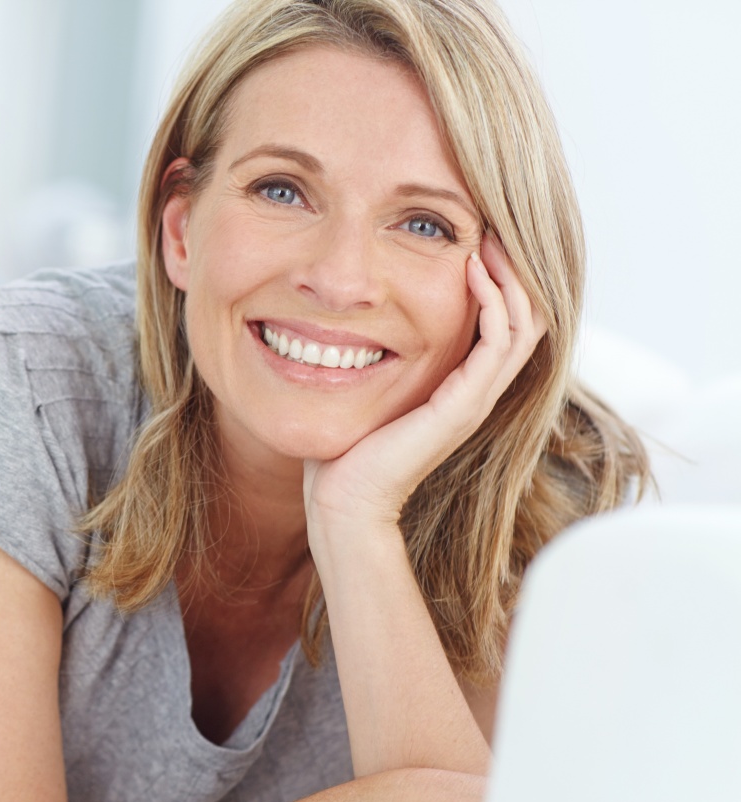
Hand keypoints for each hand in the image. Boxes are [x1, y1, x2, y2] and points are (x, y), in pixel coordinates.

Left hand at [304, 235, 545, 535]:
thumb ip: (380, 359)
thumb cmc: (348, 449)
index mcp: (462, 389)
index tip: (475, 240)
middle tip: (492, 229)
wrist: (345, 499)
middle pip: (528, 319)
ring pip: (525, 325)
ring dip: (511, 277)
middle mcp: (478, 393)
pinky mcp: (463, 406)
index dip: (501, 281)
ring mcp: (475, 400)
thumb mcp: (371, 390)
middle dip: (514, 271)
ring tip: (487, 239)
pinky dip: (492, 301)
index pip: (507, 325)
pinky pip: (498, 342)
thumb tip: (355, 323)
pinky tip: (470, 270)